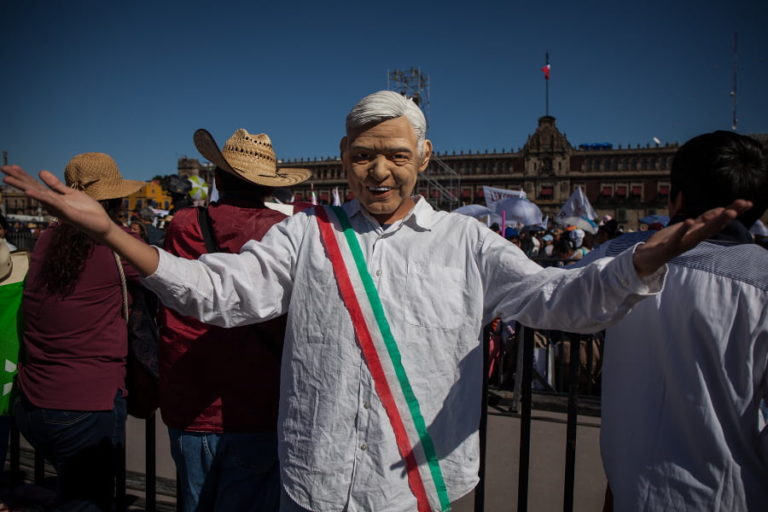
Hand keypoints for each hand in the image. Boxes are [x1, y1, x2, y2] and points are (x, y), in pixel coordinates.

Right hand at [2, 165, 112, 239]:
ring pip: (39, 195)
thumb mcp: (70, 193)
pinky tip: (29, 192)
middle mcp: (53, 204)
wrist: (102, 225)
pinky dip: (41, 197)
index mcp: (53, 198)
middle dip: (18, 179)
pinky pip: (53, 204)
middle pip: (33, 189)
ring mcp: (59, 209)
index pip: (35, 185)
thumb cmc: (87, 211)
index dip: (23, 176)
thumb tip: (40, 171)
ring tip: (7, 178)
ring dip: (23, 186)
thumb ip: (55, 184)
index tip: (10, 167)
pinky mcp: (68, 213)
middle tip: (3, 168)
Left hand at [633, 199, 752, 275]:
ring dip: (713, 222)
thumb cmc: (668, 242)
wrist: (646, 259)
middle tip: (743, 205)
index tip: (748, 202)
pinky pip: (677, 238)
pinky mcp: (668, 247)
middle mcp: (692, 238)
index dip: (732, 211)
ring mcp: (681, 243)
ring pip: (700, 232)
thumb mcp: (687, 228)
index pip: (717, 220)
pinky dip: (683, 230)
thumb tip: (721, 210)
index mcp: (697, 233)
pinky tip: (689, 221)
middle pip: (713, 226)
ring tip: (726, 211)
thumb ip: (703, 221)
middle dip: (728, 215)